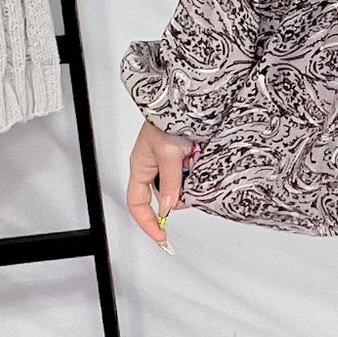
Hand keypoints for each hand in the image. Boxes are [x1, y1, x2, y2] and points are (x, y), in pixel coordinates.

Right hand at [126, 120, 196, 245]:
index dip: (147, 223)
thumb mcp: (168, 153)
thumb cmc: (168, 118)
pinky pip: (190, 175)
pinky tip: (199, 158)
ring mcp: (169, 163)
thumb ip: (169, 182)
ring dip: (190, 180)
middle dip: (178, 195)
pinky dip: (197, 171)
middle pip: (164, 197)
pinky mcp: (184, 158)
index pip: (137, 204)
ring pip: (180, 187)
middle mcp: (153, 167)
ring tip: (194, 160)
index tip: (161, 236)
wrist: (185, 100)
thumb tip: (167, 207)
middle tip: (189, 182)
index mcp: (141, 167)